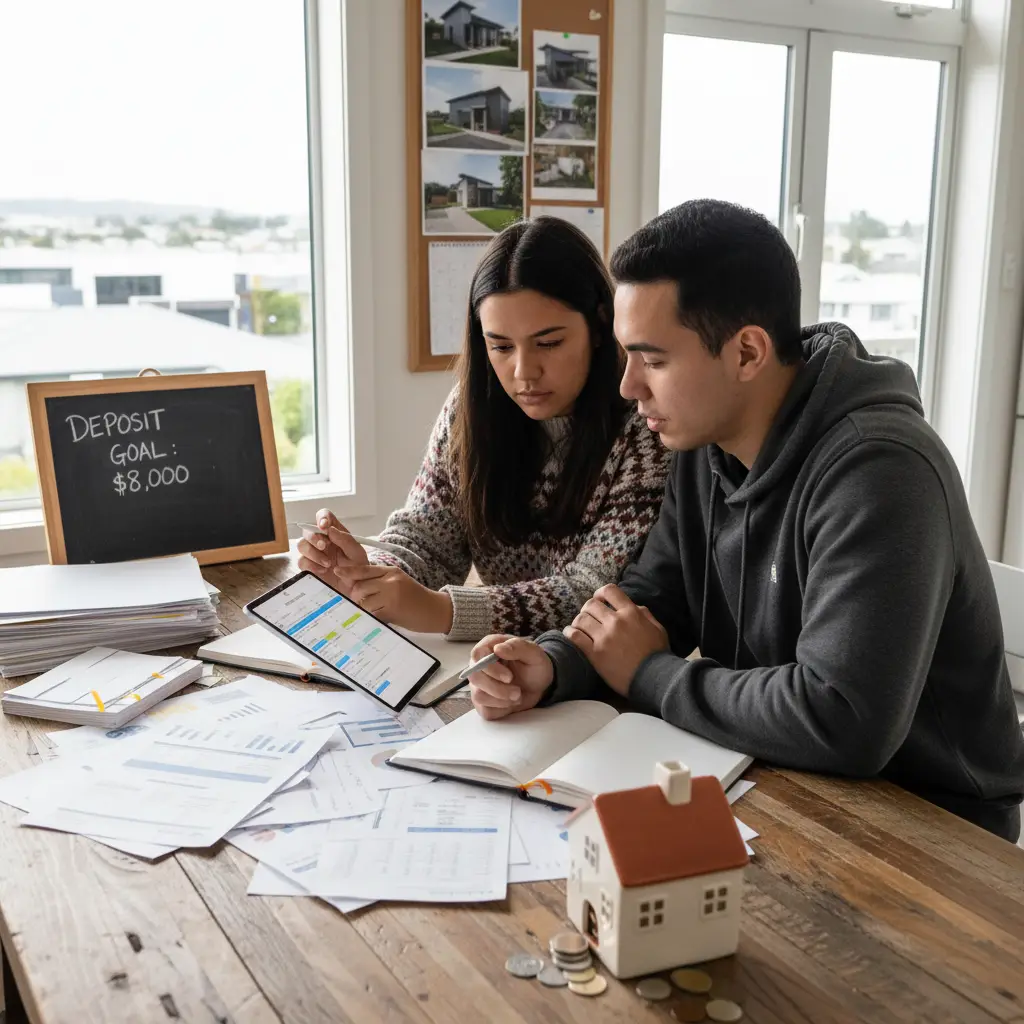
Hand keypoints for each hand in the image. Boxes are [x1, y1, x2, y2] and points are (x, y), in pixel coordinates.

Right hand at [296, 509, 368, 582]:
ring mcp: (314, 553)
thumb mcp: (357, 553)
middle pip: (308, 530)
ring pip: (302, 545)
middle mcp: (322, 540)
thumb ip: (345, 539)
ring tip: (328, 563)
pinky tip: (323, 570)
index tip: (324, 526)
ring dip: (314, 553)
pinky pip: (302, 561)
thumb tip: (330, 529)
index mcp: (335, 532)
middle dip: (314, 537)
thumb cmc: (358, 568)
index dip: (322, 518)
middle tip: (324, 546)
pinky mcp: (309, 566)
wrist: (356, 588)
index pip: (324, 516)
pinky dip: (312, 565)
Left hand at [335, 563, 453, 633]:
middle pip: (360, 586)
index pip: (364, 569)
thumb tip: (356, 586)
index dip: (349, 571)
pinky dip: (372, 617)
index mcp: (391, 571)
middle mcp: (390, 580)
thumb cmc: (415, 598)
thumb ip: (380, 581)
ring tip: (376, 610)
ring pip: (363, 601)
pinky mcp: (392, 609)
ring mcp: (391, 594)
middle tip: (364, 603)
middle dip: (357, 597)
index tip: (337, 571)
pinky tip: (381, 617)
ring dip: (364, 608)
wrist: (435, 609)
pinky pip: (372, 614)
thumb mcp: (399, 582)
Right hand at [468, 635, 553, 720]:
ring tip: (517, 696)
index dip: (491, 668)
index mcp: (490, 646)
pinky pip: (484, 710)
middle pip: (475, 677)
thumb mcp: (534, 654)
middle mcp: (479, 664)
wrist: (538, 685)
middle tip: (517, 692)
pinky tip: (510, 702)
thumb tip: (498, 648)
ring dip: (501, 700)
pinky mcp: (482, 702)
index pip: (478, 655)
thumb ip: (518, 647)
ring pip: (478, 695)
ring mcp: (479, 684)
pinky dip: (501, 709)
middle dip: (498, 688)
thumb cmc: (534, 666)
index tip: (509, 677)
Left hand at [563, 584, 667, 695]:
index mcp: (631, 613)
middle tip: (589, 616)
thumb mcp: (658, 628)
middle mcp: (615, 621)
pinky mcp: (595, 653)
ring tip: (580, 627)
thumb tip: (633, 606)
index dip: (601, 593)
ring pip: (581, 619)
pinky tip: (570, 633)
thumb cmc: (658, 654)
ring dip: (579, 621)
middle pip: (591, 604)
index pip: (609, 590)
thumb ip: (644, 614)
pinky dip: (570, 632)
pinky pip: (575, 636)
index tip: (599, 600)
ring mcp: (604, 637)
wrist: (654, 678)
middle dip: (588, 608)